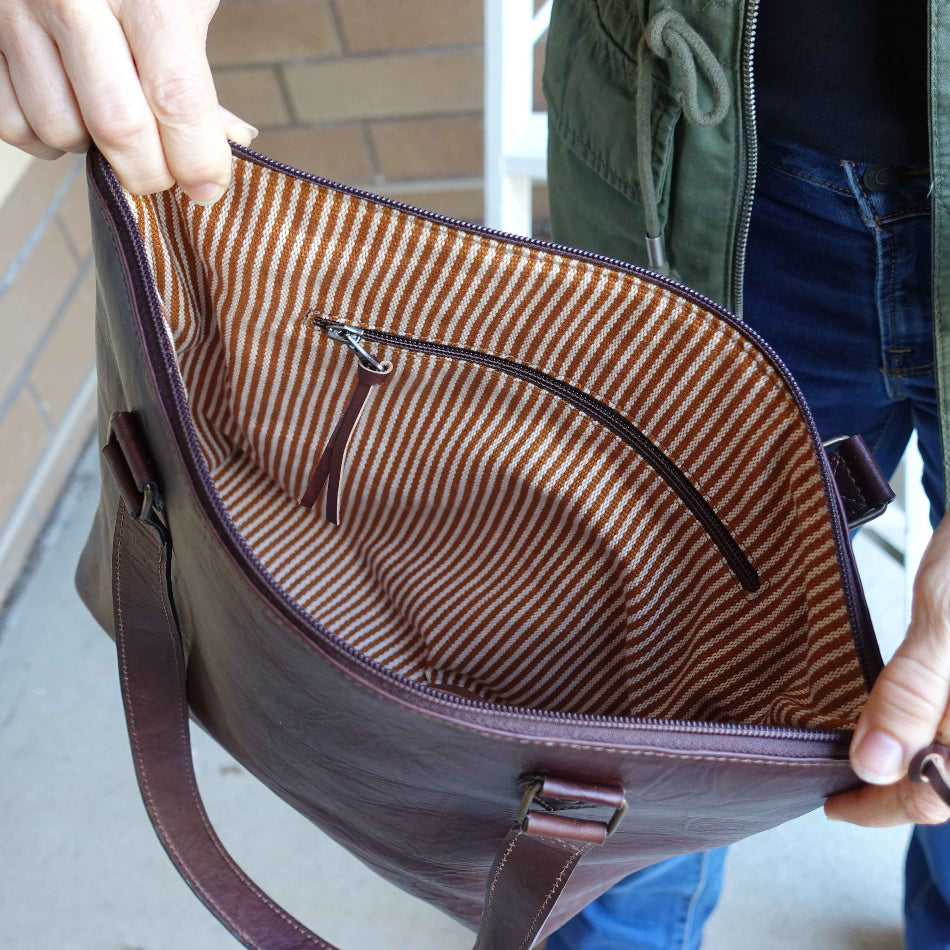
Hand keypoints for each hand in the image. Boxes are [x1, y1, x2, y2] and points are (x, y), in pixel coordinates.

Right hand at [0, 0, 256, 202]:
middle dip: (150, 173)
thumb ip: (199, 76)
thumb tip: (230, 144)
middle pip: (117, 128)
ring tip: (109, 119)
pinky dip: (46, 139)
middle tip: (164, 173)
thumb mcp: (183, 2)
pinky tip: (68, 110)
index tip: (207, 187)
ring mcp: (13, 11)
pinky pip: (12, 124)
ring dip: (93, 150)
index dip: (197, 158)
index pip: (176, 96)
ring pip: (61, 131)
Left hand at [825, 509, 949, 825]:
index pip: (935, 793)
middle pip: (945, 778)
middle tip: (839, 787)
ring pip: (948, 751)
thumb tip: (872, 766)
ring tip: (860, 761)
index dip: (879, 808)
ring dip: (907, 762)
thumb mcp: (943, 623)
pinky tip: (893, 723)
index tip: (831, 804)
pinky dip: (920, 730)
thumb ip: (910, 696)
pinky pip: (949, 720)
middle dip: (893, 789)